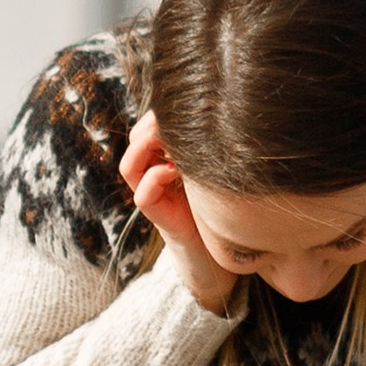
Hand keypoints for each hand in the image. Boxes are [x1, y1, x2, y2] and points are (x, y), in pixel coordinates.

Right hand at [120, 113, 239, 313]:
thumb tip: (235, 110)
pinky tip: (178, 172)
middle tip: (174, 116)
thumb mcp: (218, 174)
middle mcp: (154, 176)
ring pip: (130, 165)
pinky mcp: (160, 219)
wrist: (218, 261)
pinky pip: (143, 194)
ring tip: (170, 139)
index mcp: (166, 160)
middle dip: (151, 124)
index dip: (160, 112)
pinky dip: (156, 178)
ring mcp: (153, 197)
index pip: (149, 126)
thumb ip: (214, 149)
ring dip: (146, 147)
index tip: (183, 104)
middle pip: (136, 139)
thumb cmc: (222, 213)